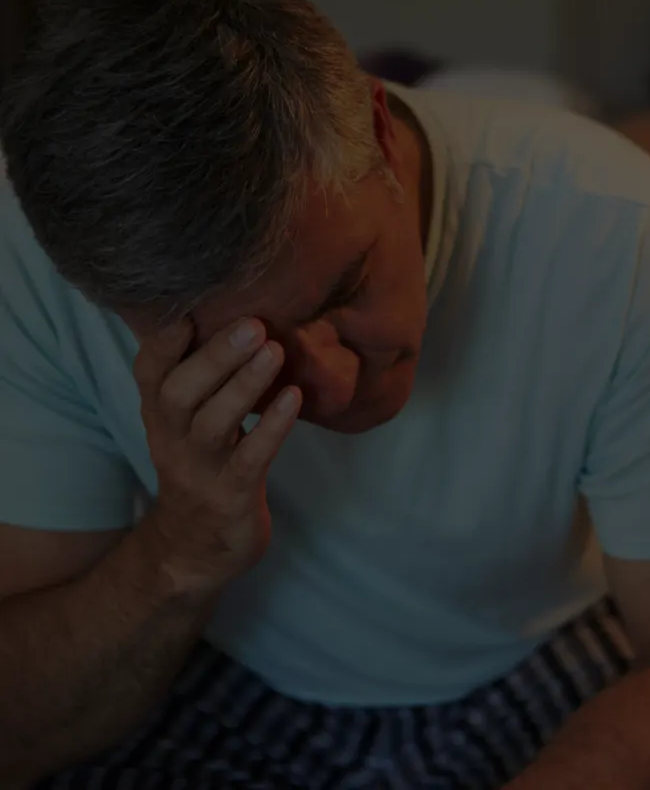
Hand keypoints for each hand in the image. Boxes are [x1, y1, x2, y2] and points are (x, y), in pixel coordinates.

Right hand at [133, 317, 301, 593]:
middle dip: (214, 355)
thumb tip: (237, 317)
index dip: (164, 339)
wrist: (194, 550)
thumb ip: (202, 378)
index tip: (191, 304)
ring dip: (244, 385)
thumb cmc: (202, 467)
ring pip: (213, 423)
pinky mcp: (232, 495)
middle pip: (179, 391)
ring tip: (274, 350)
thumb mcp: (189, 422)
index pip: (149, 370)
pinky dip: (272, 427)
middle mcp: (172, 438)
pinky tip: (294, 398)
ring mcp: (200, 469)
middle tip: (253, 323)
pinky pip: (250, 458)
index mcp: (160, 414)